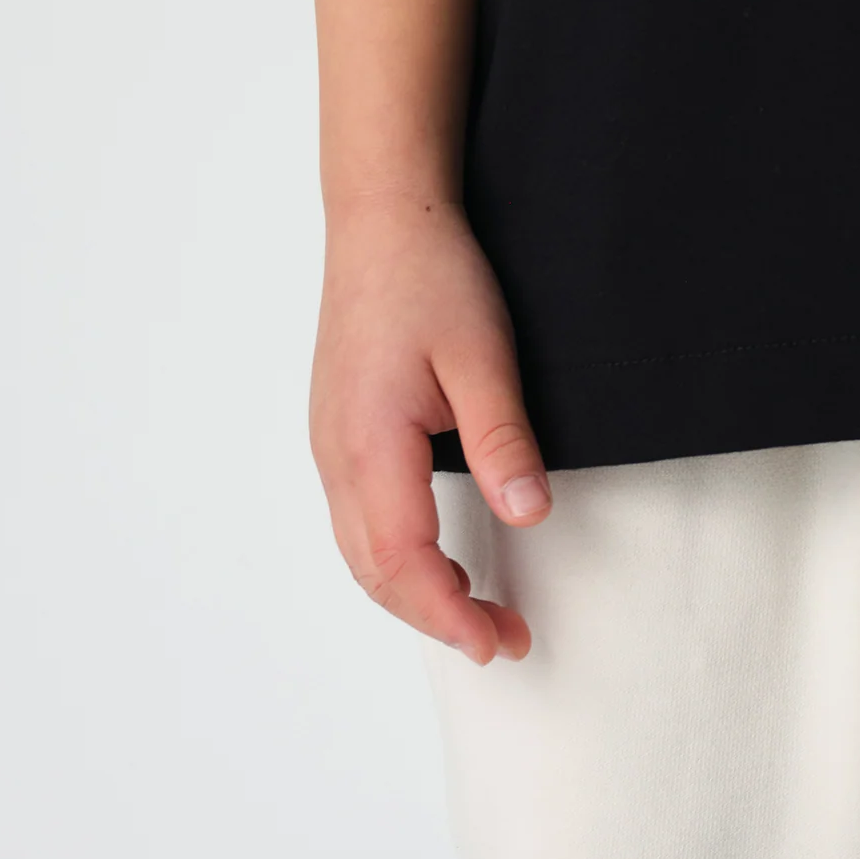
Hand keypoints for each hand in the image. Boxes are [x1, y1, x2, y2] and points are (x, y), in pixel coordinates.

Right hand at [311, 195, 549, 663]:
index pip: (403, 562)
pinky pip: (357, 518)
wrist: (384, 216)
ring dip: (414, 590)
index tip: (500, 642)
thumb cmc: (431, 274)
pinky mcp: (339, 429)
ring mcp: (330, 443)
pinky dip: (394, 555)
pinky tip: (435, 554)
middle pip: (375, 571)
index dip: (450, 613)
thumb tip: (529, 515)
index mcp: (368, 445)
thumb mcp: (482, 355)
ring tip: (477, 607)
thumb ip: (502, 440)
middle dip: (436, 615)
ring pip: (360, 549)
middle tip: (504, 638)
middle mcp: (336, 456)